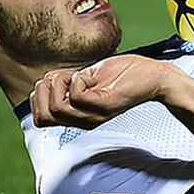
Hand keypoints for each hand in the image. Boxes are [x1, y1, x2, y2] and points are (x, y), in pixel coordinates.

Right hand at [30, 55, 176, 128]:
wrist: (154, 77)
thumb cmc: (125, 74)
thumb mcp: (88, 78)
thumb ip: (68, 84)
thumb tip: (45, 81)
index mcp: (78, 115)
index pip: (40, 119)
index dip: (39, 96)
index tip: (56, 80)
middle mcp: (84, 120)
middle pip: (42, 117)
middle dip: (44, 91)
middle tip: (63, 76)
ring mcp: (94, 115)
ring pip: (56, 108)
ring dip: (59, 84)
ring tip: (76, 74)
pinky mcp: (105, 105)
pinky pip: (77, 96)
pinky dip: (77, 80)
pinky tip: (90, 75)